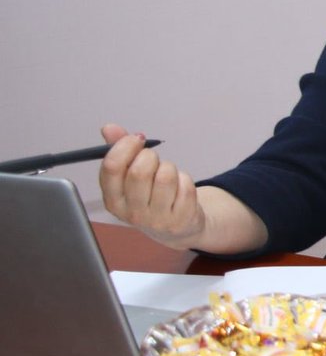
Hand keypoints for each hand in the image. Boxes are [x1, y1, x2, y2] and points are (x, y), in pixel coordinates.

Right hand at [98, 123, 205, 247]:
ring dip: (169, 167)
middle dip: (150, 156)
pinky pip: (185, 185)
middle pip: (139, 171)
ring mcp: (156, 219)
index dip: (125, 146)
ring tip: (167, 175)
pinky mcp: (180, 219)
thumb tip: (109, 128)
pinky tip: (179, 189)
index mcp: (113, 200)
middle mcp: (131, 213)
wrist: (176, 227)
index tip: (136, 139)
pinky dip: (185, 179)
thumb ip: (120, 150)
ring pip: (165, 176)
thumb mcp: (130, 176)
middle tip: (153, 159)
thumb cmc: (150, 196)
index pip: (112, 167)